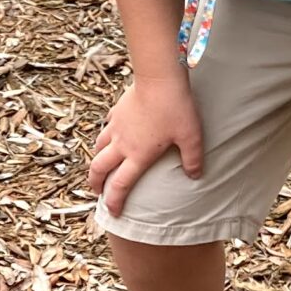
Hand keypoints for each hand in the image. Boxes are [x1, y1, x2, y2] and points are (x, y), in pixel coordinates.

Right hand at [89, 76, 203, 217]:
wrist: (159, 78)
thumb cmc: (176, 108)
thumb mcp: (191, 137)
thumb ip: (192, 159)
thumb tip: (194, 175)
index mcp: (138, 156)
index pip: (120, 185)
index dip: (114, 201)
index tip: (113, 212)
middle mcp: (122, 144)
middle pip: (99, 169)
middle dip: (95, 184)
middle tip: (97, 192)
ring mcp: (117, 127)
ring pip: (98, 148)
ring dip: (97, 161)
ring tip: (100, 166)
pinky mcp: (117, 112)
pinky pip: (106, 128)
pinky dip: (105, 137)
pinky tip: (111, 136)